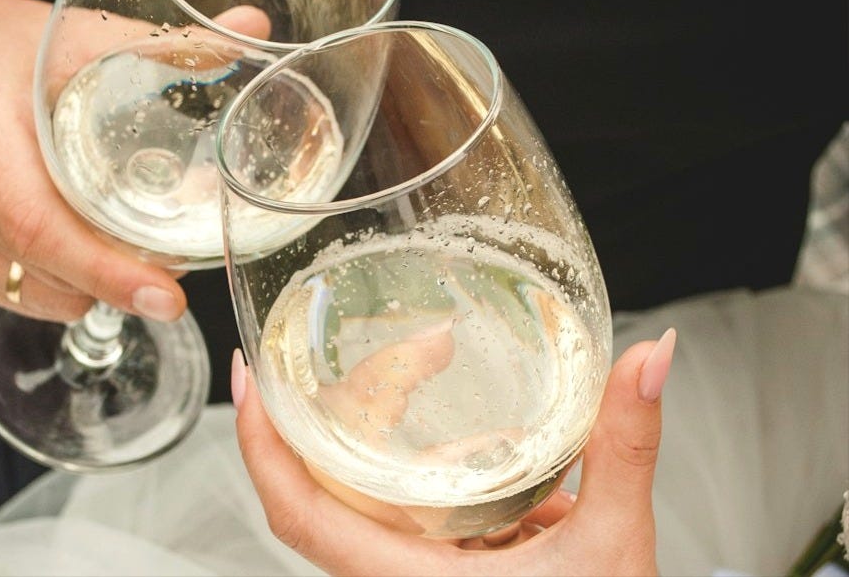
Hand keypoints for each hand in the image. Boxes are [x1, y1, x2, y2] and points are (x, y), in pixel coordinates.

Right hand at [0, 0, 268, 322]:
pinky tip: (85, 259)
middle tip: (174, 274)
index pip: (40, 224)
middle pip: (44, 268)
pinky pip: (10, 293)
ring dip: (91, 288)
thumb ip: (164, 42)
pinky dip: (58, 287)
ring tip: (134, 257)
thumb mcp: (72, 33)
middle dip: (118, 282)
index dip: (106, 269)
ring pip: (33, 292)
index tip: (166, 295)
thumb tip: (252, 33)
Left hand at [231, 328, 676, 576]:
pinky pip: (416, 509)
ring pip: (374, 491)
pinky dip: (440, 466)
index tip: (249, 377)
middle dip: (358, 399)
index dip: (260, 445)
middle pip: (333, 479)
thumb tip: (649, 358)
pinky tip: (491, 444)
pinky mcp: (440, 569)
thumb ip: (625, 448)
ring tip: (440, 367)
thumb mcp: (613, 547)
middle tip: (416, 345)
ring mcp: (414, 573)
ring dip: (400, 430)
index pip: (298, 512)